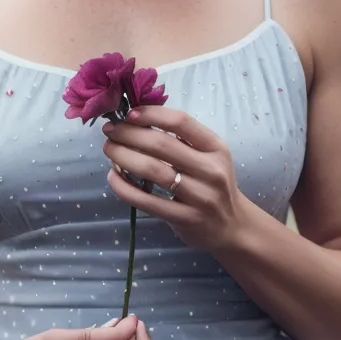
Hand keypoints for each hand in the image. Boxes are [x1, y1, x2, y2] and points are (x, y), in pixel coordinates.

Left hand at [102, 105, 242, 251]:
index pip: (180, 121)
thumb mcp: (208, 156)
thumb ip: (182, 138)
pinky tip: (113, 177)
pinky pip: (147, 201)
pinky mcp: (185, 219)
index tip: (129, 114)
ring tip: (109, 149)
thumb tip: (138, 118)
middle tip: (110, 131)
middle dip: (129, 134)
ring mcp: (199, 196)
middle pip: (161, 145)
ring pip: (152, 171)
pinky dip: (124, 187)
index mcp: (215, 147)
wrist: (231, 225)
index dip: (151, 114)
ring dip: (123, 156)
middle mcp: (210, 170)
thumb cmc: (212, 183)